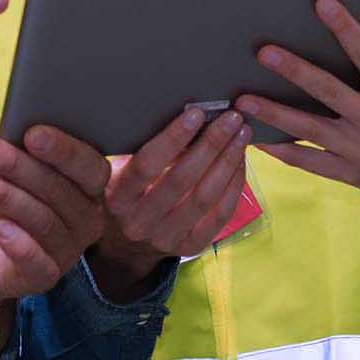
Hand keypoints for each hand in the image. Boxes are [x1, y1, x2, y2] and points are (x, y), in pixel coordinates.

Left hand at [0, 127, 110, 303]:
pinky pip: (38, 262)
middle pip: (60, 190)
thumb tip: (12, 130)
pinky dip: (19, 243)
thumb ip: (15, 150)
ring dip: (3, 194)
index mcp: (86, 187)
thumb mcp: (1, 169)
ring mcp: (68, 251)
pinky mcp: (43, 278)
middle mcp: (86, 219)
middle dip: (17, 165)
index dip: (64, 150)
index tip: (32, 133)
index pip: (90, 167)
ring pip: (43, 220)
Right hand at [88, 107, 248, 300]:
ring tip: (241, 135)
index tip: (196, 112)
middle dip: (211, 145)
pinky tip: (240, 162)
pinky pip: (219, 216)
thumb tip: (185, 112)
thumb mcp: (121, 170)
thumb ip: (141, 147)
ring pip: (204, 198)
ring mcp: (165, 239)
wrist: (126, 241)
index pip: (146, 165)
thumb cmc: (126, 190)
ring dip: (227, 162)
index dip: (173, 138)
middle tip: (231, 118)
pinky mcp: (189, 247)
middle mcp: (138, 222)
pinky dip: (233, 186)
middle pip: (181, 180)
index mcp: (117, 197)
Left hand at [237, 0, 359, 212]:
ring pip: (310, 128)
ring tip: (243, 99)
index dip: (345, 27)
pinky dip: (282, 151)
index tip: (322, 4)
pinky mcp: (346, 172)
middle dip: (295, 71)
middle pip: (329, 90)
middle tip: (263, 52)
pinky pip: (308, 162)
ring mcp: (358, 150)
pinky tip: (256, 138)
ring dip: (274, 113)